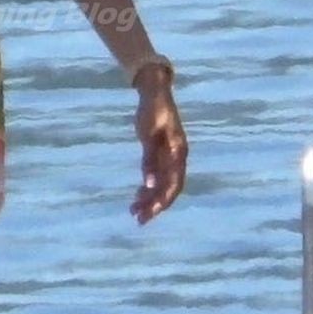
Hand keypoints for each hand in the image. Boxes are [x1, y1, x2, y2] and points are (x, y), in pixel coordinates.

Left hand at [132, 74, 185, 222]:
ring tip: (134, 213)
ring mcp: (170, 158)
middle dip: (155, 206)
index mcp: (178, 152)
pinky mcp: (161, 156)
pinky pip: (156, 177)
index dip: (163, 200)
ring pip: (162, 185)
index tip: (150, 213)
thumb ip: (149, 158)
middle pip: (169, 189)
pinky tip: (137, 198)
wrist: (154, 92)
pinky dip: (148, 189)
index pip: (173, 183)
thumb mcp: (149, 133)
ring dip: (150, 200)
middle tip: (139, 220)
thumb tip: (149, 184)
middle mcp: (177, 158)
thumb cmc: (152, 109)